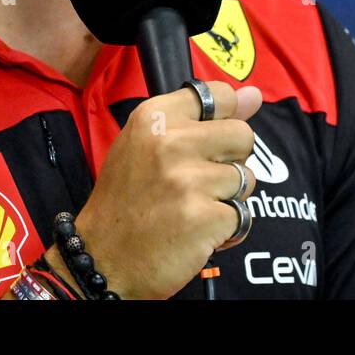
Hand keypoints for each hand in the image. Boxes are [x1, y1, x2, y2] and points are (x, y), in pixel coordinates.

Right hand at [69, 80, 261, 299]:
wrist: (101, 258)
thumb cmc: (125, 200)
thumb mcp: (145, 144)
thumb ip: (199, 116)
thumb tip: (253, 95)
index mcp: (155, 116)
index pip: (220, 96)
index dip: (224, 119)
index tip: (209, 138)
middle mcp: (172, 142)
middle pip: (243, 135)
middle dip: (230, 160)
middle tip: (197, 180)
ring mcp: (190, 180)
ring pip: (246, 178)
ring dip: (227, 197)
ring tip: (192, 207)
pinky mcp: (206, 217)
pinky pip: (242, 215)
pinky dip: (225, 229)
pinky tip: (196, 231)